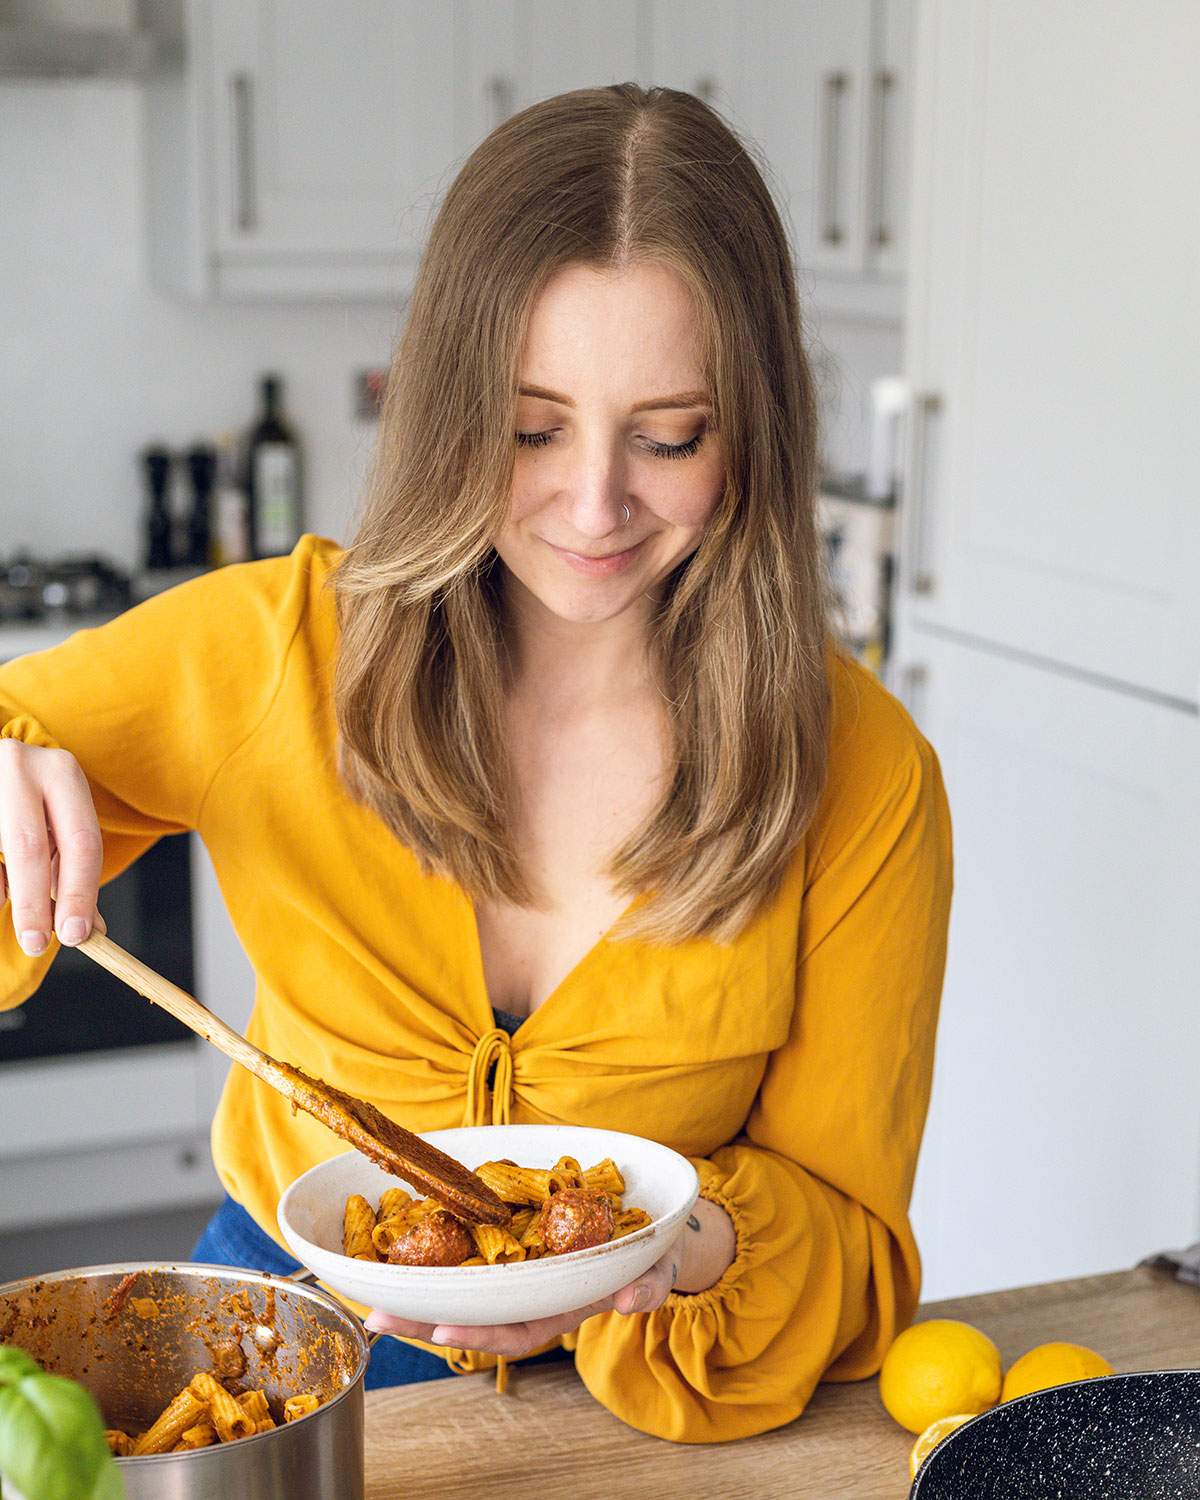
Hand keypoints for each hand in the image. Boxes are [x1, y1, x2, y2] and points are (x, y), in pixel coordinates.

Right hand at [0, 740, 105, 955]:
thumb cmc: (30, 799)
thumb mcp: (59, 820)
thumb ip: (74, 870)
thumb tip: (93, 930)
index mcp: (61, 773)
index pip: (81, 842)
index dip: (80, 893)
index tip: (77, 935)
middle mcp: (21, 768)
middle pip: (30, 848)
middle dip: (34, 904)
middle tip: (38, 944)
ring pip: (0, 851)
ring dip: (11, 890)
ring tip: (13, 901)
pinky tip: (1, 885)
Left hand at [364, 1237, 683, 1358]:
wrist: (649, 1229)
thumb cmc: (652, 1253)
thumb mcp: (658, 1266)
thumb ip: (650, 1284)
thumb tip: (633, 1300)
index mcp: (561, 1306)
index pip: (516, 1329)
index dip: (480, 1332)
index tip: (443, 1329)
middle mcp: (531, 1292)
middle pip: (473, 1314)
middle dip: (426, 1319)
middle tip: (378, 1316)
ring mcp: (518, 1268)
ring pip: (463, 1286)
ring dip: (420, 1290)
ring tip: (372, 1289)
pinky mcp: (511, 1238)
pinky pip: (469, 1249)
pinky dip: (435, 1248)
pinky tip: (400, 1245)